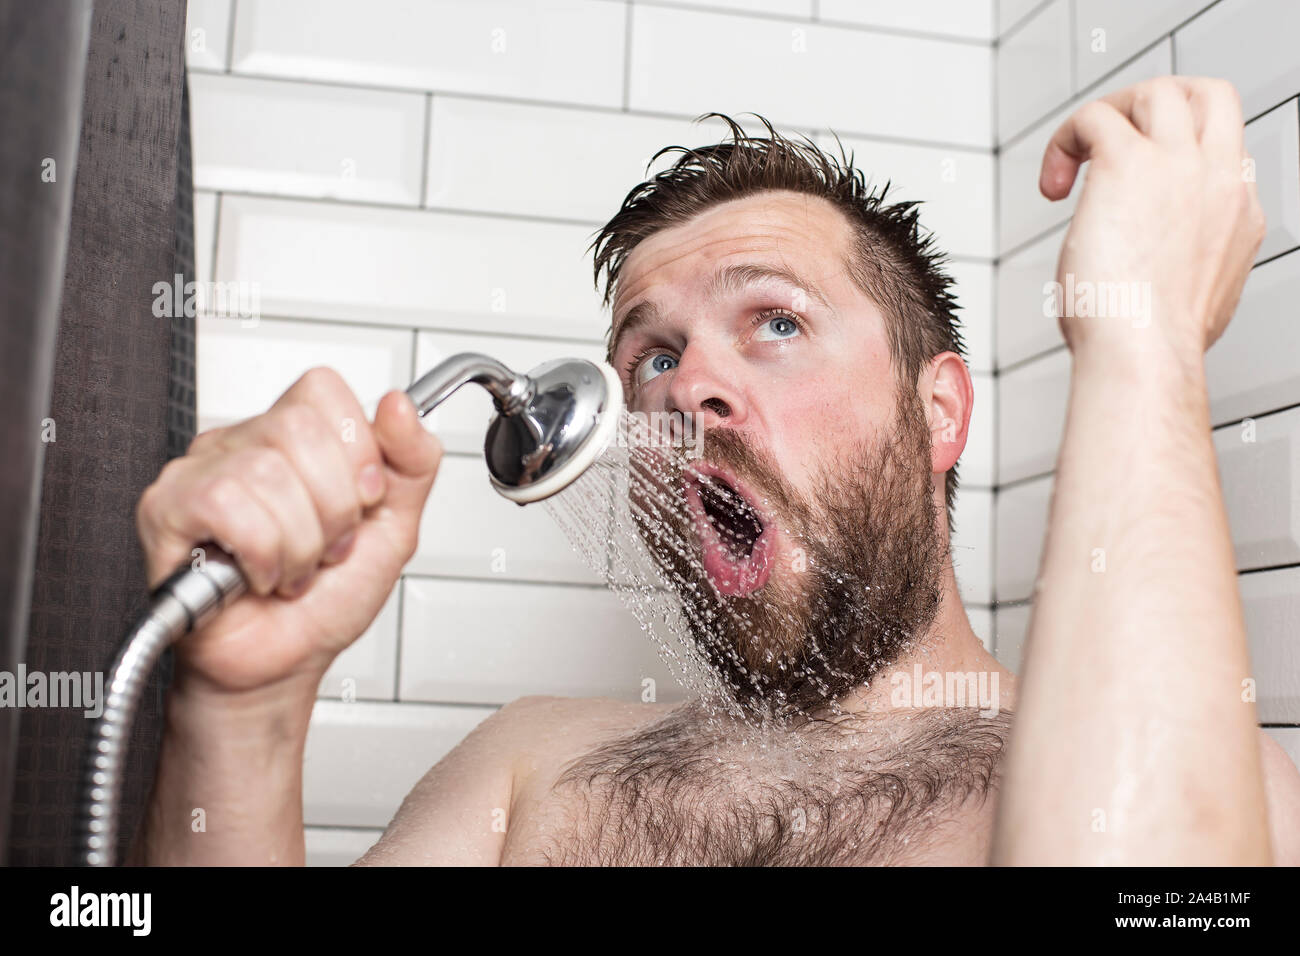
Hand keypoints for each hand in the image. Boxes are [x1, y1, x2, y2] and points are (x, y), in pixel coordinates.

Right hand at [136, 367, 442, 696]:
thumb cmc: (326, 601)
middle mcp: (241, 443)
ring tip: (291, 568)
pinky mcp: (166, 508)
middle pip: (300, 428)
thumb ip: (412, 462)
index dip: (356, 450)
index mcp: (294, 437)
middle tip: (324, 546)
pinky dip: (262, 554)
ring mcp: (198, 471)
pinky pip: (227, 504)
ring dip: (299, 543)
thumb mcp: (394, 527)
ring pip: (267, 472)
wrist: (284, 665)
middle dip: (333, 507)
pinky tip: (257, 574)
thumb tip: (400, 405)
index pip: (323, 390)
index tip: (361, 501)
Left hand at [1040, 76, 1265, 363]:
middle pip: (1208, 95)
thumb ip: (1182, 268)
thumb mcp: (1189, 300)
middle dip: (1155, 106)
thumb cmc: (1150, 347)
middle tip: (1111, 145)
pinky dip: (1065, 140)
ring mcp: (1179, 166)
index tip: (1135, 193)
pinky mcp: (1128, 164)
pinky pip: (1094, 117)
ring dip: (1108, 115)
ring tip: (1074, 165)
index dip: (1176, 156)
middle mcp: (1217, 180)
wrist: (1144, 355)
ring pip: (1155, 91)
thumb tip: (1148, 273)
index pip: (1221, 150)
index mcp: (1237, 212)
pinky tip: (1052, 185)